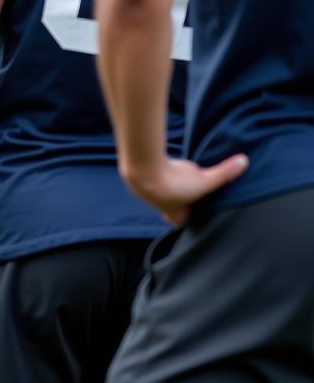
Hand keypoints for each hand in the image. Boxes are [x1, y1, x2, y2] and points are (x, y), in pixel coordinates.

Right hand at [124, 153, 248, 225]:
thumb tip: (245, 162)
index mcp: (176, 214)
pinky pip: (147, 178)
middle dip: (175, 203)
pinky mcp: (137, 178)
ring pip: (156, 194)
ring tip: (172, 179)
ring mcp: (146, 193)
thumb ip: (224, 173)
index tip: (193, 212)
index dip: (185, 217)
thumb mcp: (205, 181)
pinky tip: (158, 165)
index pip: (180, 221)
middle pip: (168, 208)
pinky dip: (153, 173)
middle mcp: (160, 206)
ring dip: (163, 187)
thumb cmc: (175, 185)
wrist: (144, 172)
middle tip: (184, 195)